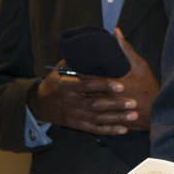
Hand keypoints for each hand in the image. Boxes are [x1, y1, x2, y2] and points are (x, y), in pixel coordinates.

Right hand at [27, 31, 153, 134]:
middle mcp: (70, 101)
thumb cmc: (55, 81)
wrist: (40, 104)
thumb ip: (79, 59)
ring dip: (116, 118)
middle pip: (95, 104)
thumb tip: (94, 43)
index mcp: (67, 84)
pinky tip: (123, 129)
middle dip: (115, 104)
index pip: (88, 84)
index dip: (104, 85)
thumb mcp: (62, 67)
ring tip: (133, 114)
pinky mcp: (77, 125)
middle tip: (133, 102)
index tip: (121, 85)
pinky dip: (109, 130)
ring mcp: (74, 115)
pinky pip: (95, 129)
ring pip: (97, 118)